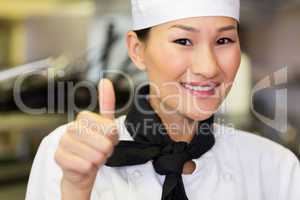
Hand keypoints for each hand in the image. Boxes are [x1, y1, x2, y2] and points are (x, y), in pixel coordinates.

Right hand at [54, 79, 117, 198]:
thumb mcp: (107, 125)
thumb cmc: (96, 145)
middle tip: (100, 151)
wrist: (83, 168)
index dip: (112, 137)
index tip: (107, 138)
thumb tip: (105, 81)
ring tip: (92, 158)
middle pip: (104, 143)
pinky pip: (84, 166)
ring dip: (98, 161)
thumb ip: (106, 104)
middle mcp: (71, 127)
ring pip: (95, 156)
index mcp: (83, 117)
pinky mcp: (58, 157)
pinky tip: (84, 166)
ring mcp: (63, 142)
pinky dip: (89, 169)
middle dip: (106, 151)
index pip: (110, 128)